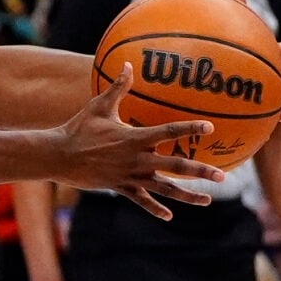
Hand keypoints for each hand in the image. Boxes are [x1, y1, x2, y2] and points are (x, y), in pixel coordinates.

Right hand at [46, 62, 225, 219]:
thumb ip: (118, 87)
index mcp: (134, 137)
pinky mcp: (120, 187)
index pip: (168, 132)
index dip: (189, 128)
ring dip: (187, 196)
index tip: (210, 127)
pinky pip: (142, 201)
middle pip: (175, 166)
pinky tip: (169, 216)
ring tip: (207, 200)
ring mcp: (130, 176)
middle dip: (200, 171)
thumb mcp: (99, 106)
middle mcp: (137, 159)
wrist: (58, 156)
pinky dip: (155, 208)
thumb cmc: (78, 128)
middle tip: (223, 175)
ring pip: (164, 189)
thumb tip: (128, 64)